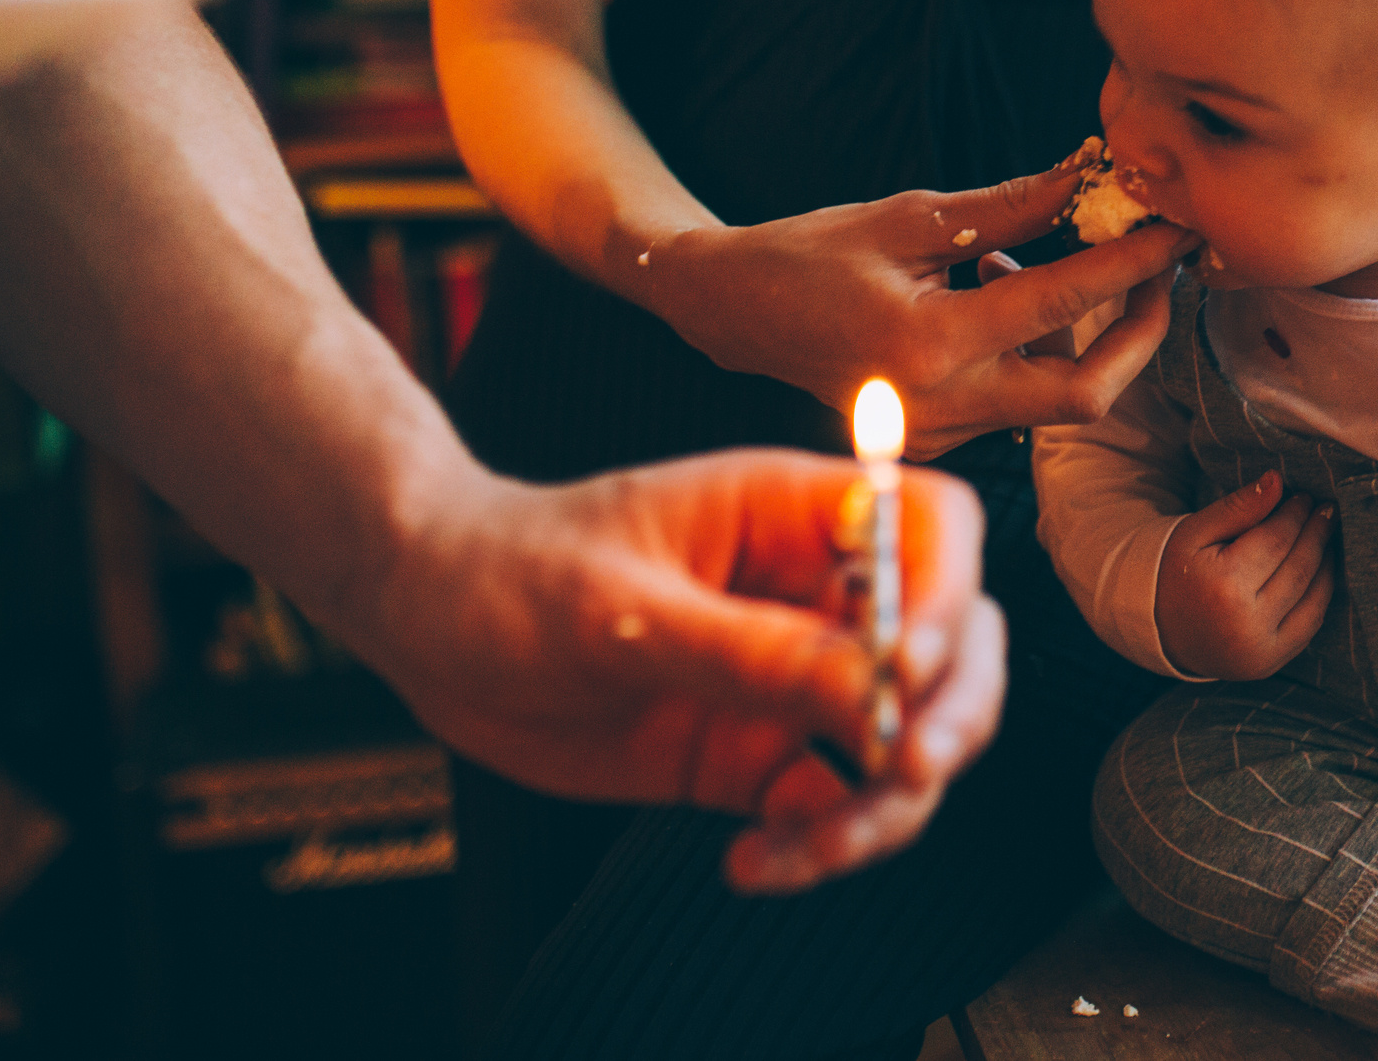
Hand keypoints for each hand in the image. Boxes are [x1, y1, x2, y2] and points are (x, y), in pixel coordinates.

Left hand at [360, 449, 1004, 892]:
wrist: (425, 625)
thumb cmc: (511, 572)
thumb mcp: (624, 610)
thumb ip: (751, 654)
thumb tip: (874, 693)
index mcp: (793, 513)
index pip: (930, 529)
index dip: (947, 591)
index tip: (911, 665)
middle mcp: (812, 593)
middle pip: (951, 642)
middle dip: (949, 713)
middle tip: (906, 771)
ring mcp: (792, 679)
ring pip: (901, 740)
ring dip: (883, 805)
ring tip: (805, 846)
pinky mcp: (757, 756)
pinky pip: (829, 807)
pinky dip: (817, 848)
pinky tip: (752, 864)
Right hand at [641, 164, 1197, 458]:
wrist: (734, 312)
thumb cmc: (811, 254)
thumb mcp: (910, 217)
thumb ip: (1009, 208)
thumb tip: (1089, 179)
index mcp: (930, 341)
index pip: (1065, 302)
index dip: (1133, 262)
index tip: (1178, 228)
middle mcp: (941, 403)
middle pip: (1088, 392)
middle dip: (1141, 332)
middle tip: (1160, 270)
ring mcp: (940, 432)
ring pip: (1056, 402)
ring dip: (1087, 337)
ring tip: (1068, 263)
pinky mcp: (939, 439)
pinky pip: (1017, 403)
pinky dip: (1037, 352)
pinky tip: (1007, 294)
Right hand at [1156, 471, 1335, 679]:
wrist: (1159, 629)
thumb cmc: (1176, 572)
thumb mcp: (1196, 532)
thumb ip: (1238, 507)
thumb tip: (1277, 480)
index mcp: (1223, 587)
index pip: (1276, 540)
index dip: (1295, 514)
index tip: (1304, 495)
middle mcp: (1246, 623)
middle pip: (1299, 568)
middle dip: (1317, 533)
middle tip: (1326, 509)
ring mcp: (1261, 650)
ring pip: (1313, 597)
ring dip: (1326, 562)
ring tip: (1326, 534)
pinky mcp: (1270, 664)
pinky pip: (1310, 624)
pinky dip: (1321, 594)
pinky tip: (1320, 569)